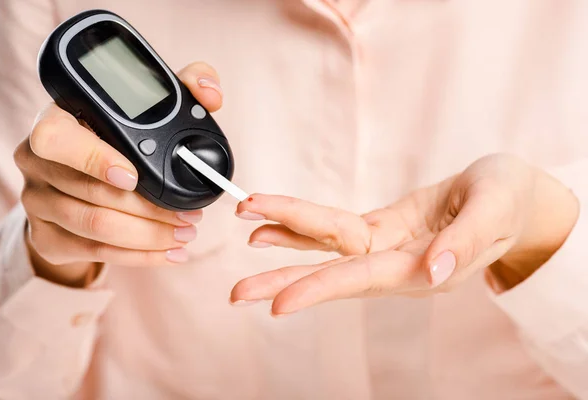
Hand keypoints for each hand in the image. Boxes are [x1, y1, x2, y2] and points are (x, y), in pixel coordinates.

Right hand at [14, 62, 222, 286]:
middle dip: (150, 209)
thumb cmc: (116, 136)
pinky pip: (96, 252)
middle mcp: (37, 163)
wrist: (79, 174)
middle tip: (190, 215)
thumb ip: (182, 88)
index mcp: (56, 121)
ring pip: (96, 227)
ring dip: (150, 235)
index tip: (134, 177)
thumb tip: (210, 94)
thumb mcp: (146, 106)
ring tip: (186, 233)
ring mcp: (39, 203)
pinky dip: (139, 257)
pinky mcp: (48, 237)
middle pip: (91, 193)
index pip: (56, 139)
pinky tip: (168, 254)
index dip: (94, 159)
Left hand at [230, 154, 578, 315]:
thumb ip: (462, 242)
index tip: (279, 302)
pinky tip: (272, 225)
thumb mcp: (494, 210)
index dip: (320, 287)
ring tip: (246, 232)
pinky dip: (303, 226)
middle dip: (283, 279)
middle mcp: (397, 266)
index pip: (362, 278)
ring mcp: (384, 248)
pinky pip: (335, 230)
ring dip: (284, 242)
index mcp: (424, 268)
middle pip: (331, 272)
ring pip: (327, 249)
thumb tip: (430, 270)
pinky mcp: (379, 229)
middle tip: (235, 293)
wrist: (507, 194)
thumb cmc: (507, 199)